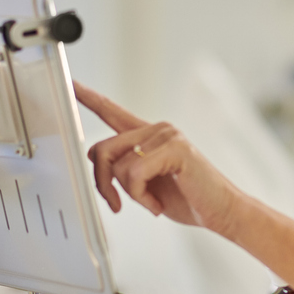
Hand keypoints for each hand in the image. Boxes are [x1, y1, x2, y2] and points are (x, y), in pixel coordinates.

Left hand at [75, 81, 240, 231]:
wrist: (222, 211)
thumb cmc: (189, 198)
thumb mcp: (146, 185)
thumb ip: (124, 170)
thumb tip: (98, 163)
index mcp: (148, 135)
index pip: (112, 111)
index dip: (89, 97)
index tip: (70, 82)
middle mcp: (156, 129)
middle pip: (102, 149)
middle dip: (103, 183)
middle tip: (116, 204)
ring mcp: (167, 136)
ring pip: (119, 165)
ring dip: (130, 194)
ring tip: (152, 202)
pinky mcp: (175, 148)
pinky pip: (135, 173)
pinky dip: (141, 196)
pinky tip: (157, 203)